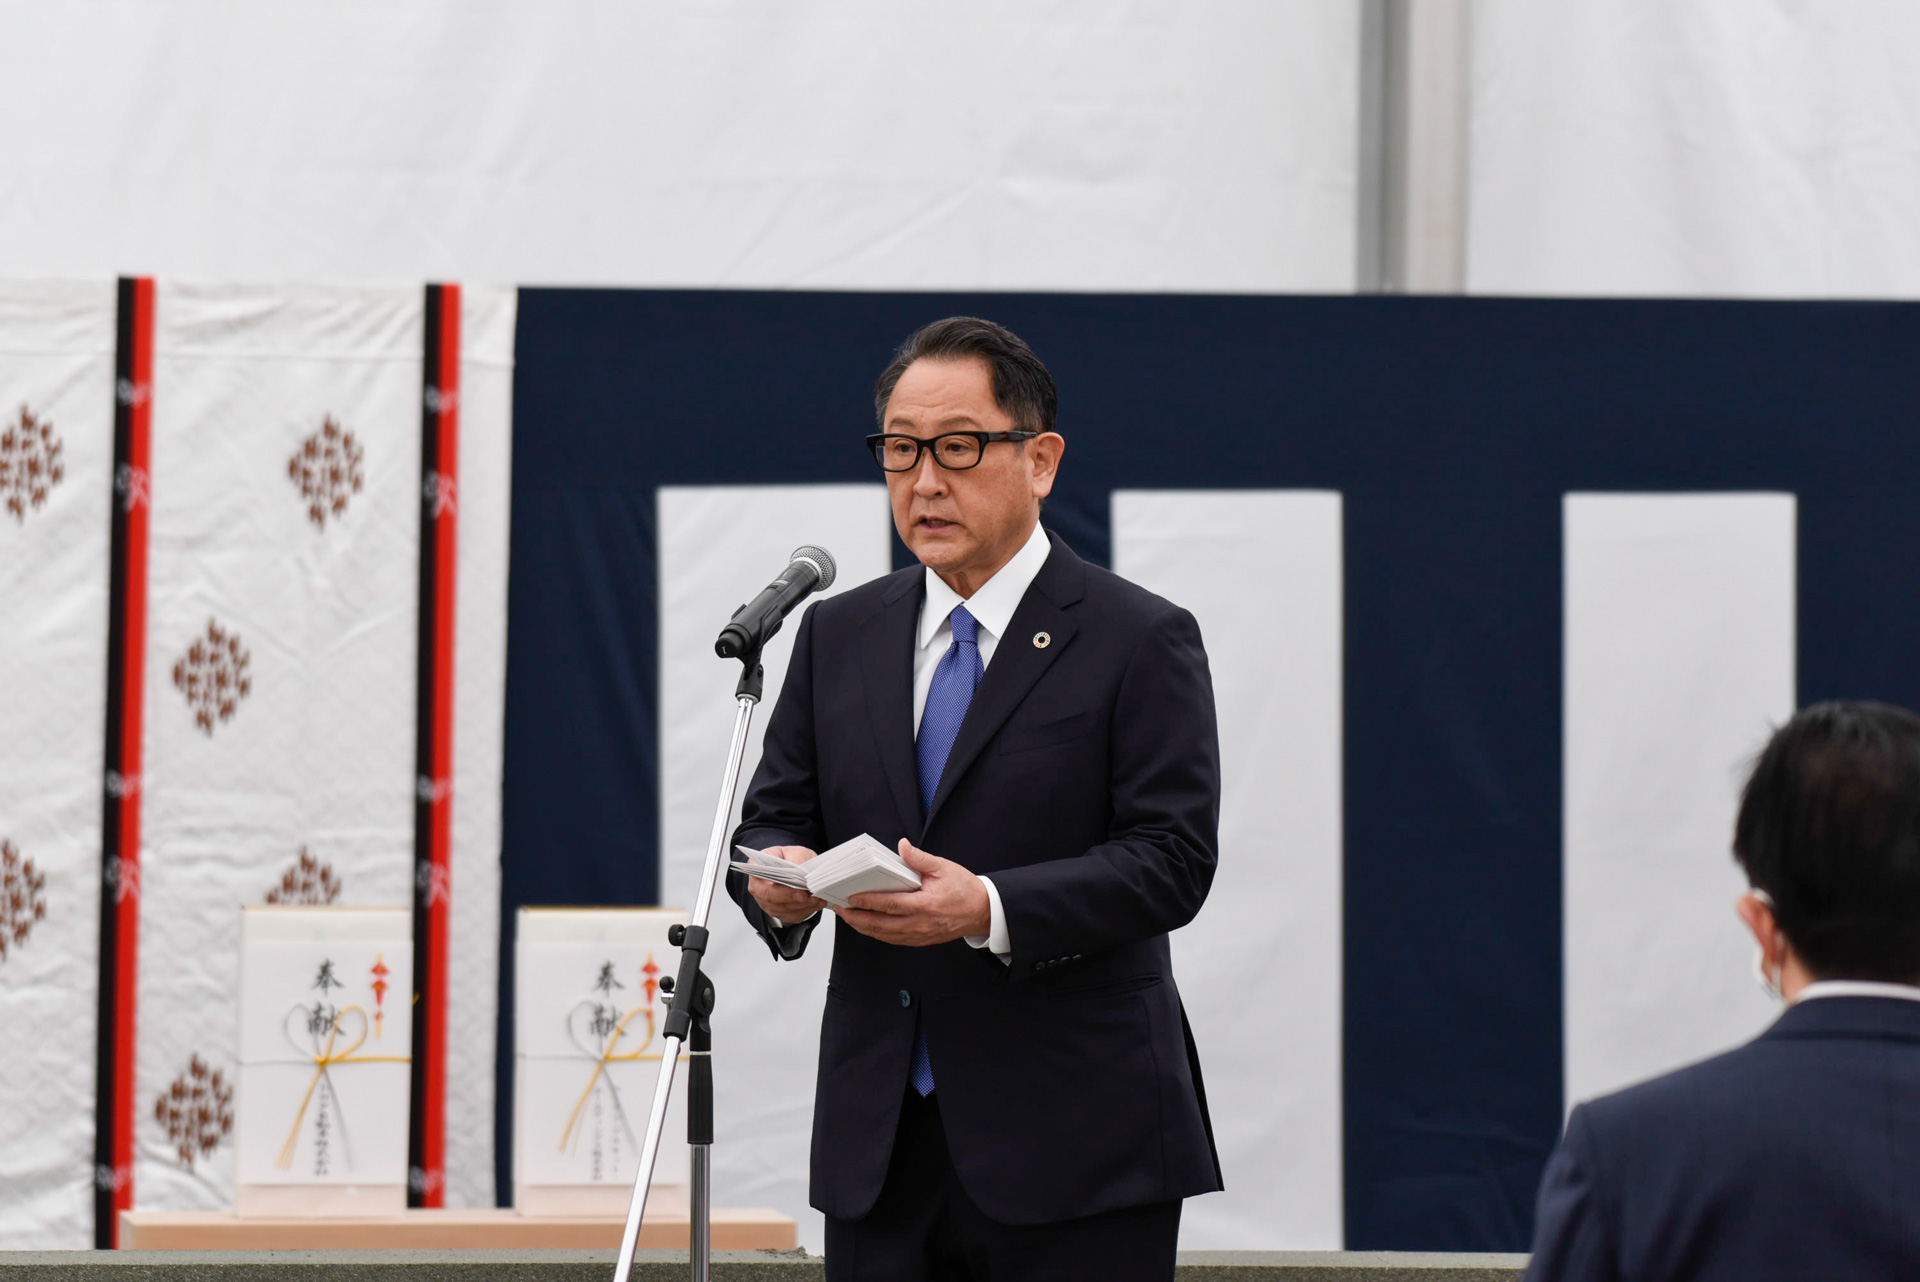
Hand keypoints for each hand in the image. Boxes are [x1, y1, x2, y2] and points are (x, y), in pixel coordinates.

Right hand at [746, 845, 827, 925]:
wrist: (796, 868)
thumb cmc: (791, 859)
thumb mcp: (795, 851)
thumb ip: (797, 858)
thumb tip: (800, 870)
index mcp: (757, 867)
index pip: (759, 876)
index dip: (774, 883)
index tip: (794, 885)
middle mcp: (758, 887)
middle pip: (770, 897)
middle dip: (791, 897)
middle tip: (807, 895)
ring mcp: (767, 902)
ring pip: (782, 909)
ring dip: (801, 906)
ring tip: (816, 898)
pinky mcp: (779, 912)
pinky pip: (791, 915)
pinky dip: (806, 911)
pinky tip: (816, 903)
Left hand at [836, 839, 990, 946]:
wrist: (982, 911)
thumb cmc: (964, 889)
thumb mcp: (944, 868)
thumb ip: (920, 858)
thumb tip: (902, 846)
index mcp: (925, 905)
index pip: (890, 905)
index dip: (869, 902)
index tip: (852, 897)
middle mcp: (920, 923)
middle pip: (881, 925)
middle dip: (857, 918)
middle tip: (840, 909)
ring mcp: (919, 935)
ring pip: (884, 935)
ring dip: (863, 927)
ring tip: (848, 917)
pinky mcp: (920, 940)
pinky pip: (893, 939)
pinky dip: (876, 933)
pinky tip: (867, 925)